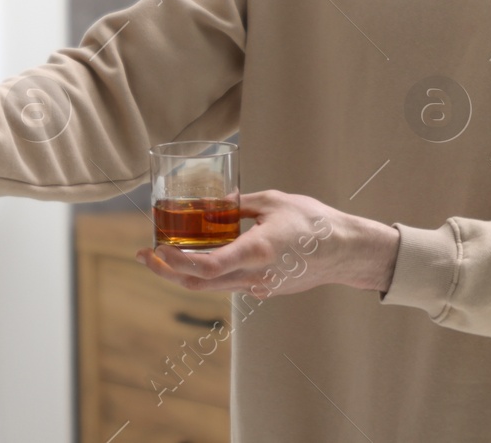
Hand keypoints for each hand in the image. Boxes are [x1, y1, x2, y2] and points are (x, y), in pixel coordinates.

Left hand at [134, 189, 400, 298]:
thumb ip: (240, 203)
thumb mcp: (274, 201)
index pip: (209, 265)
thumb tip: (214, 202)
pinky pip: (230, 283)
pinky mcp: (265, 288)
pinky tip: (201, 254)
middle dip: (167, 271)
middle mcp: (256, 275)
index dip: (178, 262)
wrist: (346, 251)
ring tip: (163, 254)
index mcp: (258, 251)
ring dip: (184, 272)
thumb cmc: (314, 222)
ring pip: (213, 285)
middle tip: (144, 255)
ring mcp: (260, 286)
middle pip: (201, 282)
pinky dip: (209, 271)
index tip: (157, 249)